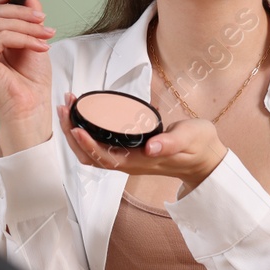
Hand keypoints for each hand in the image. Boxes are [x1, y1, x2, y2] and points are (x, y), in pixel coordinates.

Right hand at [0, 0, 56, 151]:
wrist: (30, 110)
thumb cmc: (30, 83)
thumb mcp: (32, 39)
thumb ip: (27, 16)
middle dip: (21, 11)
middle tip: (42, 20)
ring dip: (28, 26)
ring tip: (45, 36)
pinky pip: (0, 35)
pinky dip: (24, 37)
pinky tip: (39, 47)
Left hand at [57, 92, 228, 193]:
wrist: (204, 157)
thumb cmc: (198, 146)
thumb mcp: (190, 138)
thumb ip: (171, 143)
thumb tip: (150, 148)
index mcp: (139, 162)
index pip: (105, 158)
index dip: (87, 145)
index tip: (75, 127)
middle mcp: (128, 163)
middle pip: (89, 156)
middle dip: (72, 134)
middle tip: (64, 106)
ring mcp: (126, 158)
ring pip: (90, 152)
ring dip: (74, 132)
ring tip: (67, 107)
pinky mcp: (127, 150)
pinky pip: (98, 145)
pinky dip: (85, 131)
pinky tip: (82, 114)